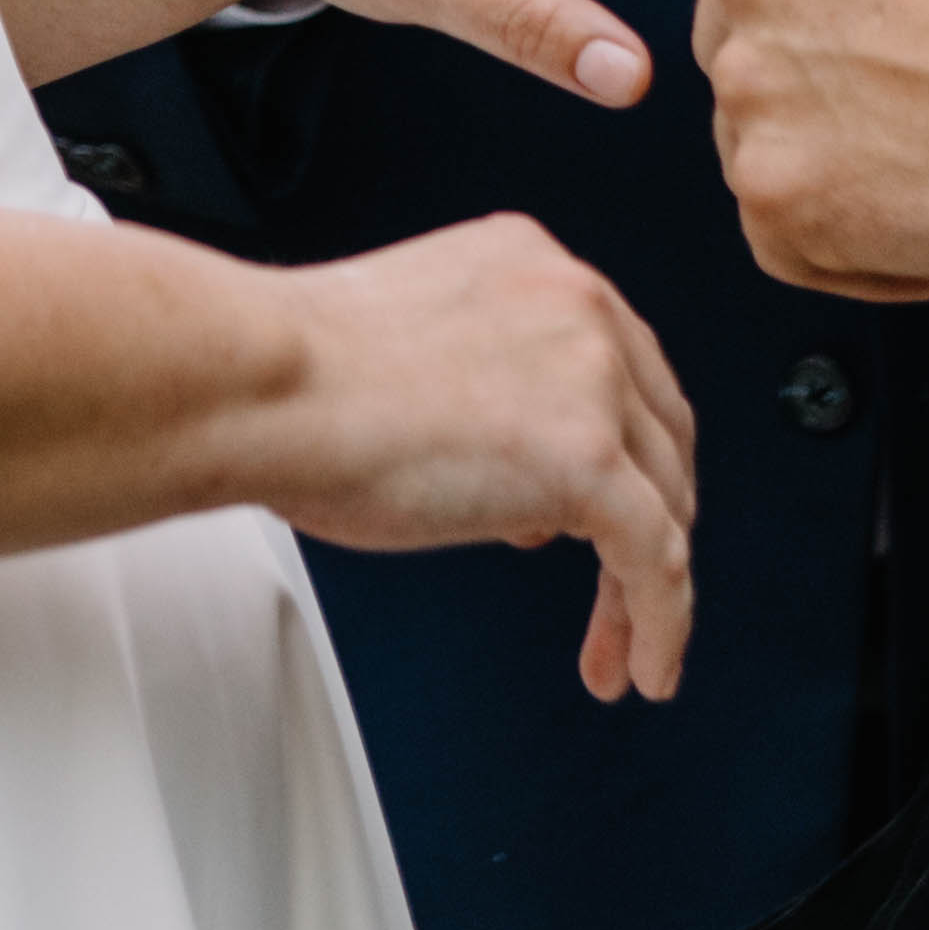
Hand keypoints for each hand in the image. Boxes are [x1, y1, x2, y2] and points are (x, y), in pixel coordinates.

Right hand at [237, 215, 706, 699]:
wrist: (263, 385)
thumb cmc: (295, 377)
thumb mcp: (414, 347)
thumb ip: (483, 389)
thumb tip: (515, 480)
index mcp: (534, 264)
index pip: (618, 370)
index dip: (620, 452)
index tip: (598, 514)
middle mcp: (581, 307)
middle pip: (658, 434)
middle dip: (648, 521)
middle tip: (622, 592)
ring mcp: (593, 380)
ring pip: (665, 502)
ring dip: (650, 589)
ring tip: (625, 652)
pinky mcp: (590, 460)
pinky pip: (657, 559)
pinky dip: (661, 624)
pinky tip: (641, 665)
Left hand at [684, 0, 928, 299]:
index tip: (833, 25)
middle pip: (726, 41)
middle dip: (793, 77)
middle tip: (897, 100)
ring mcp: (750, 87)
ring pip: (749, 137)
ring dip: (822, 161)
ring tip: (928, 163)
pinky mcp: (773, 191)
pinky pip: (778, 237)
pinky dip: (843, 249)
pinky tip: (926, 230)